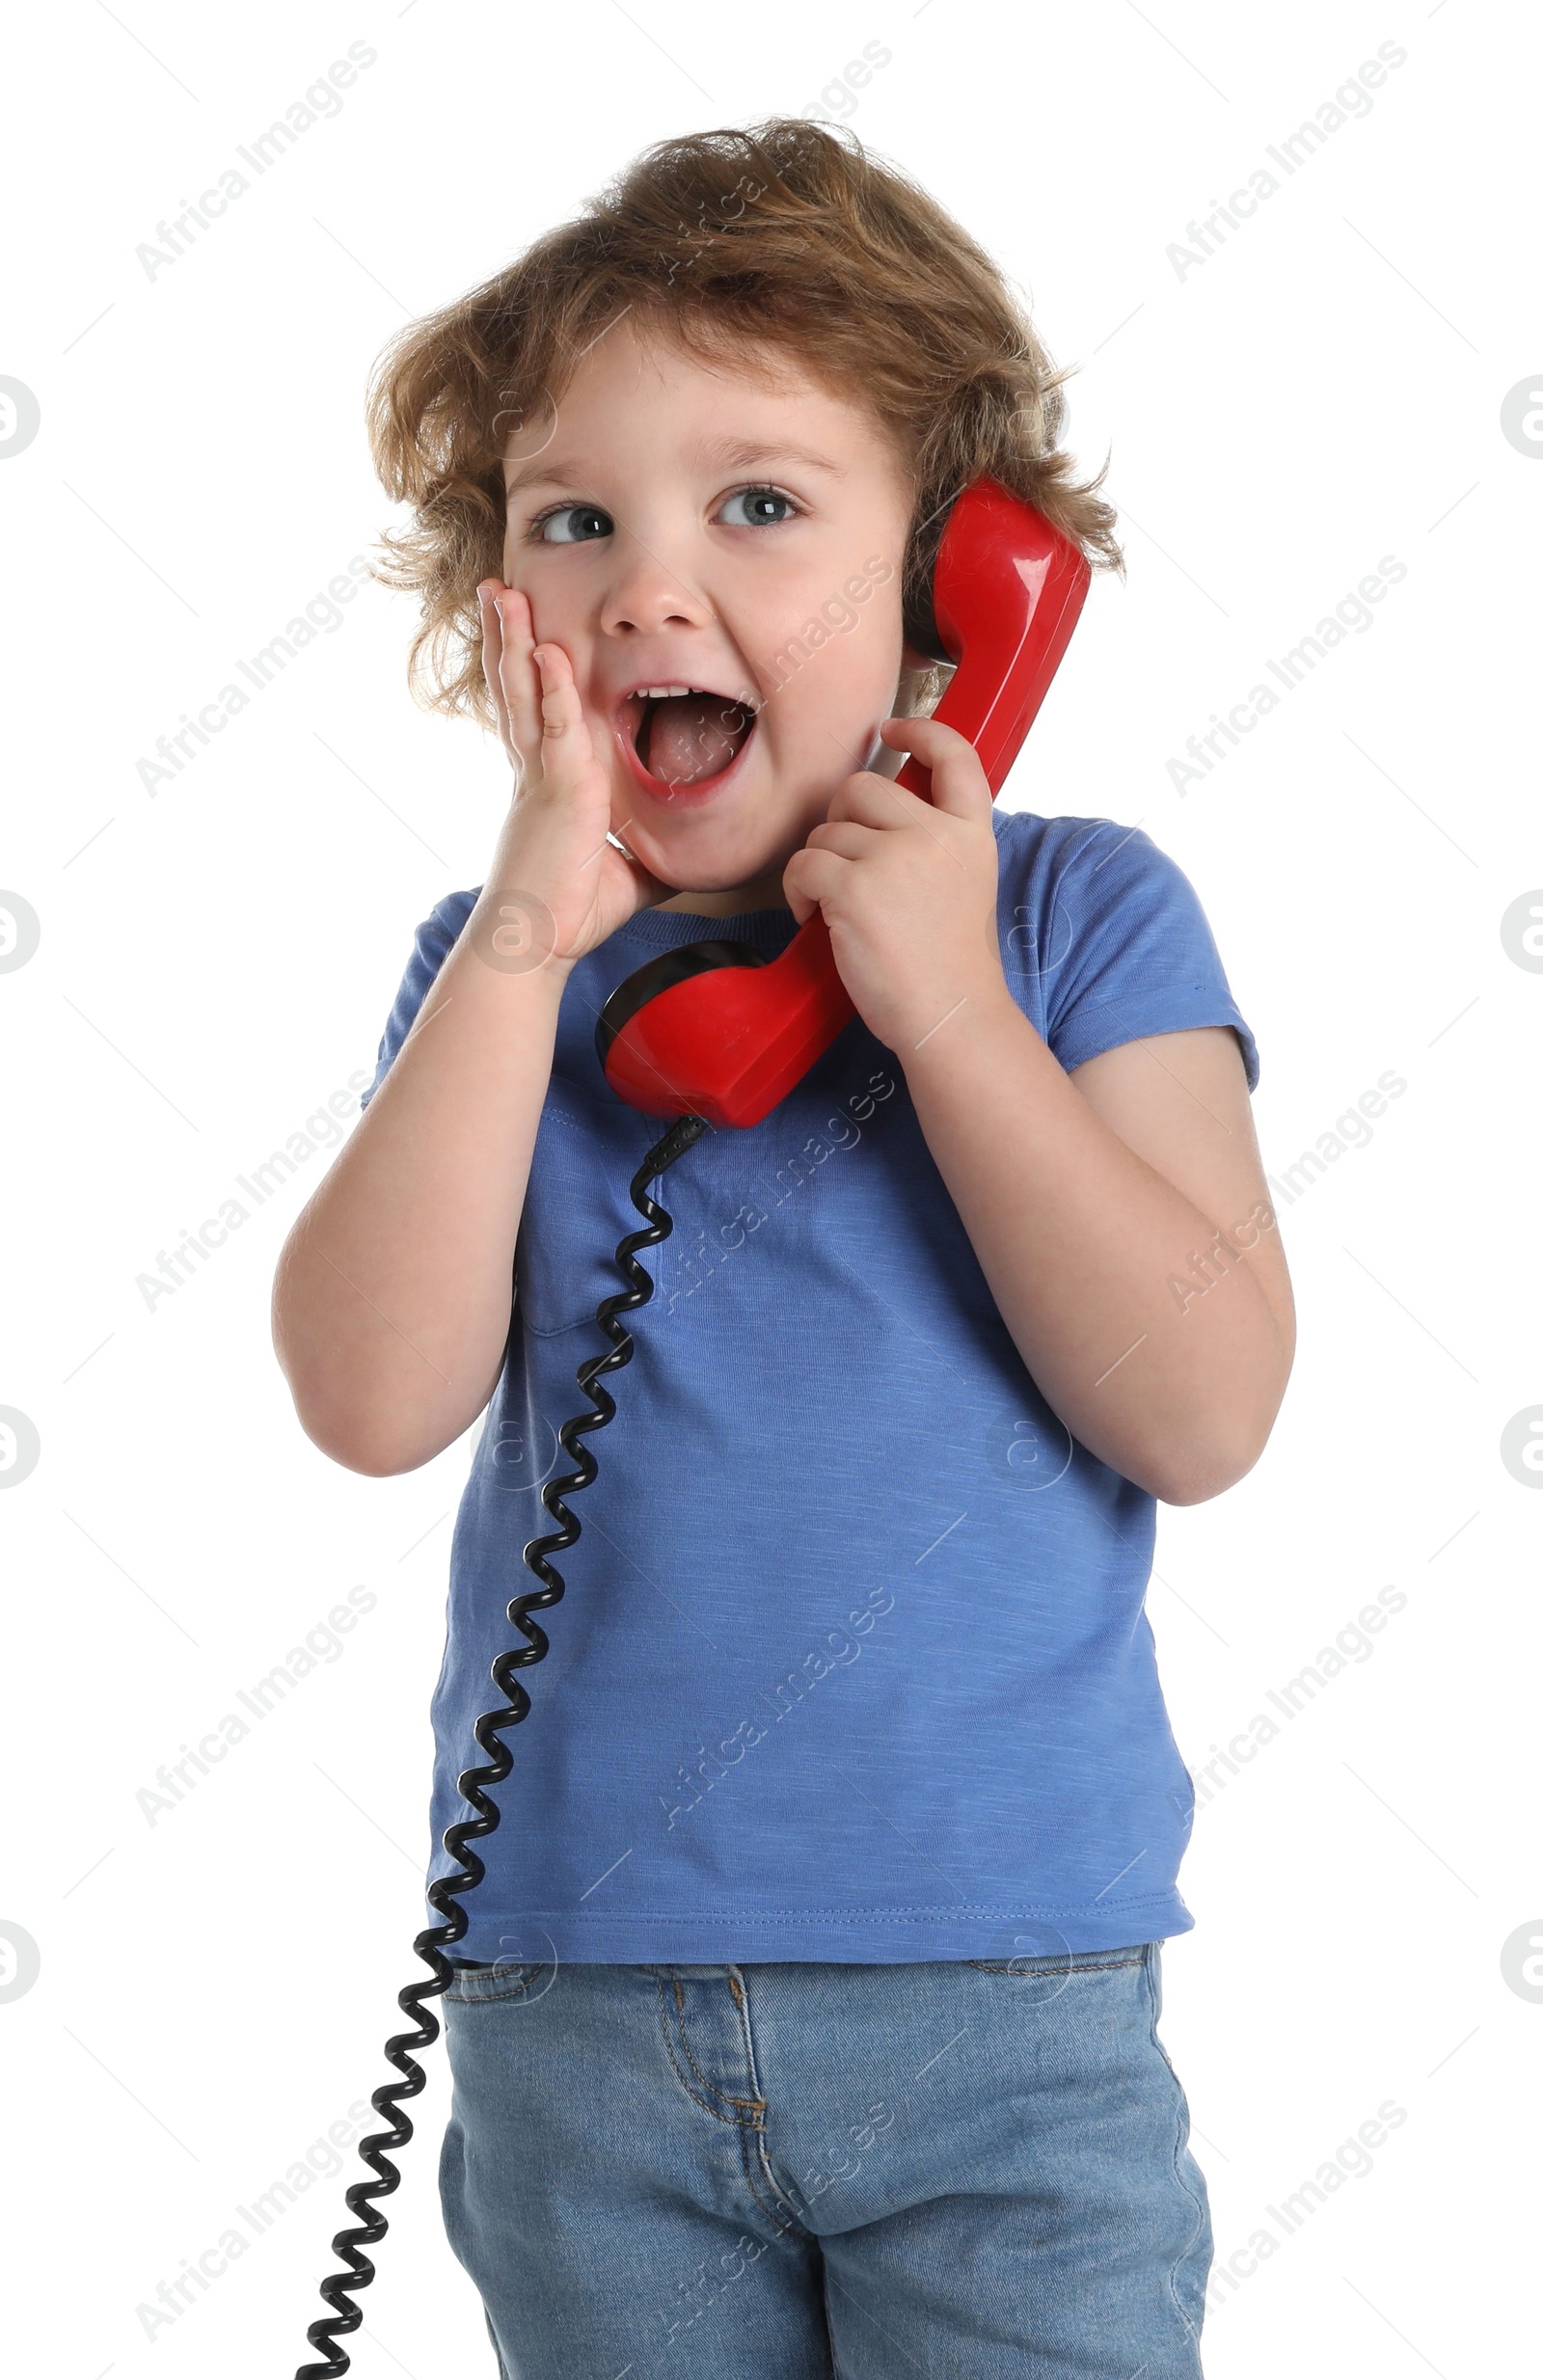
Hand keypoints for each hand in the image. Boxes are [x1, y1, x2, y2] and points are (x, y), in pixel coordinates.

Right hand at [472, 581, 675, 974]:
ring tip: (502, 592)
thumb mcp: (626, 875)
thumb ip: (650, 853)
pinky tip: (545, 652)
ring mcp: (541, 777)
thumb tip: (685, 855)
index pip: (535, 712)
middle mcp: (536, 771)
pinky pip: (554, 729)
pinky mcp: (556, 792)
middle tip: (498, 589)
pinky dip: (549, 689)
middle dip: (506, 637)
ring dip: (514, 640)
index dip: (527, 670)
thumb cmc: (571, 914)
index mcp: (547, 784)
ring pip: (523, 693)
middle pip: (516, 687)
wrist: (534, 944)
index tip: (526, 632)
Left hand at [782, 715, 1007, 1054]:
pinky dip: (796, 891)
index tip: (894, 728)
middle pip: (864, 786)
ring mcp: (894, 857)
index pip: (954, 756)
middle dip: (840, 819)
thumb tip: (876, 819)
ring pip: (826, 830)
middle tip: (843, 864)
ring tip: (832, 908)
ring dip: (817, 865)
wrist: (951, 1016)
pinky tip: (811, 918)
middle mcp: (935, 834)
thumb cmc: (950, 968)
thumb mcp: (965, 887)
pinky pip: (802, 864)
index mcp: (970, 834)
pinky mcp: (853, 886)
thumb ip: (935, 844)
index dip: (921, 731)